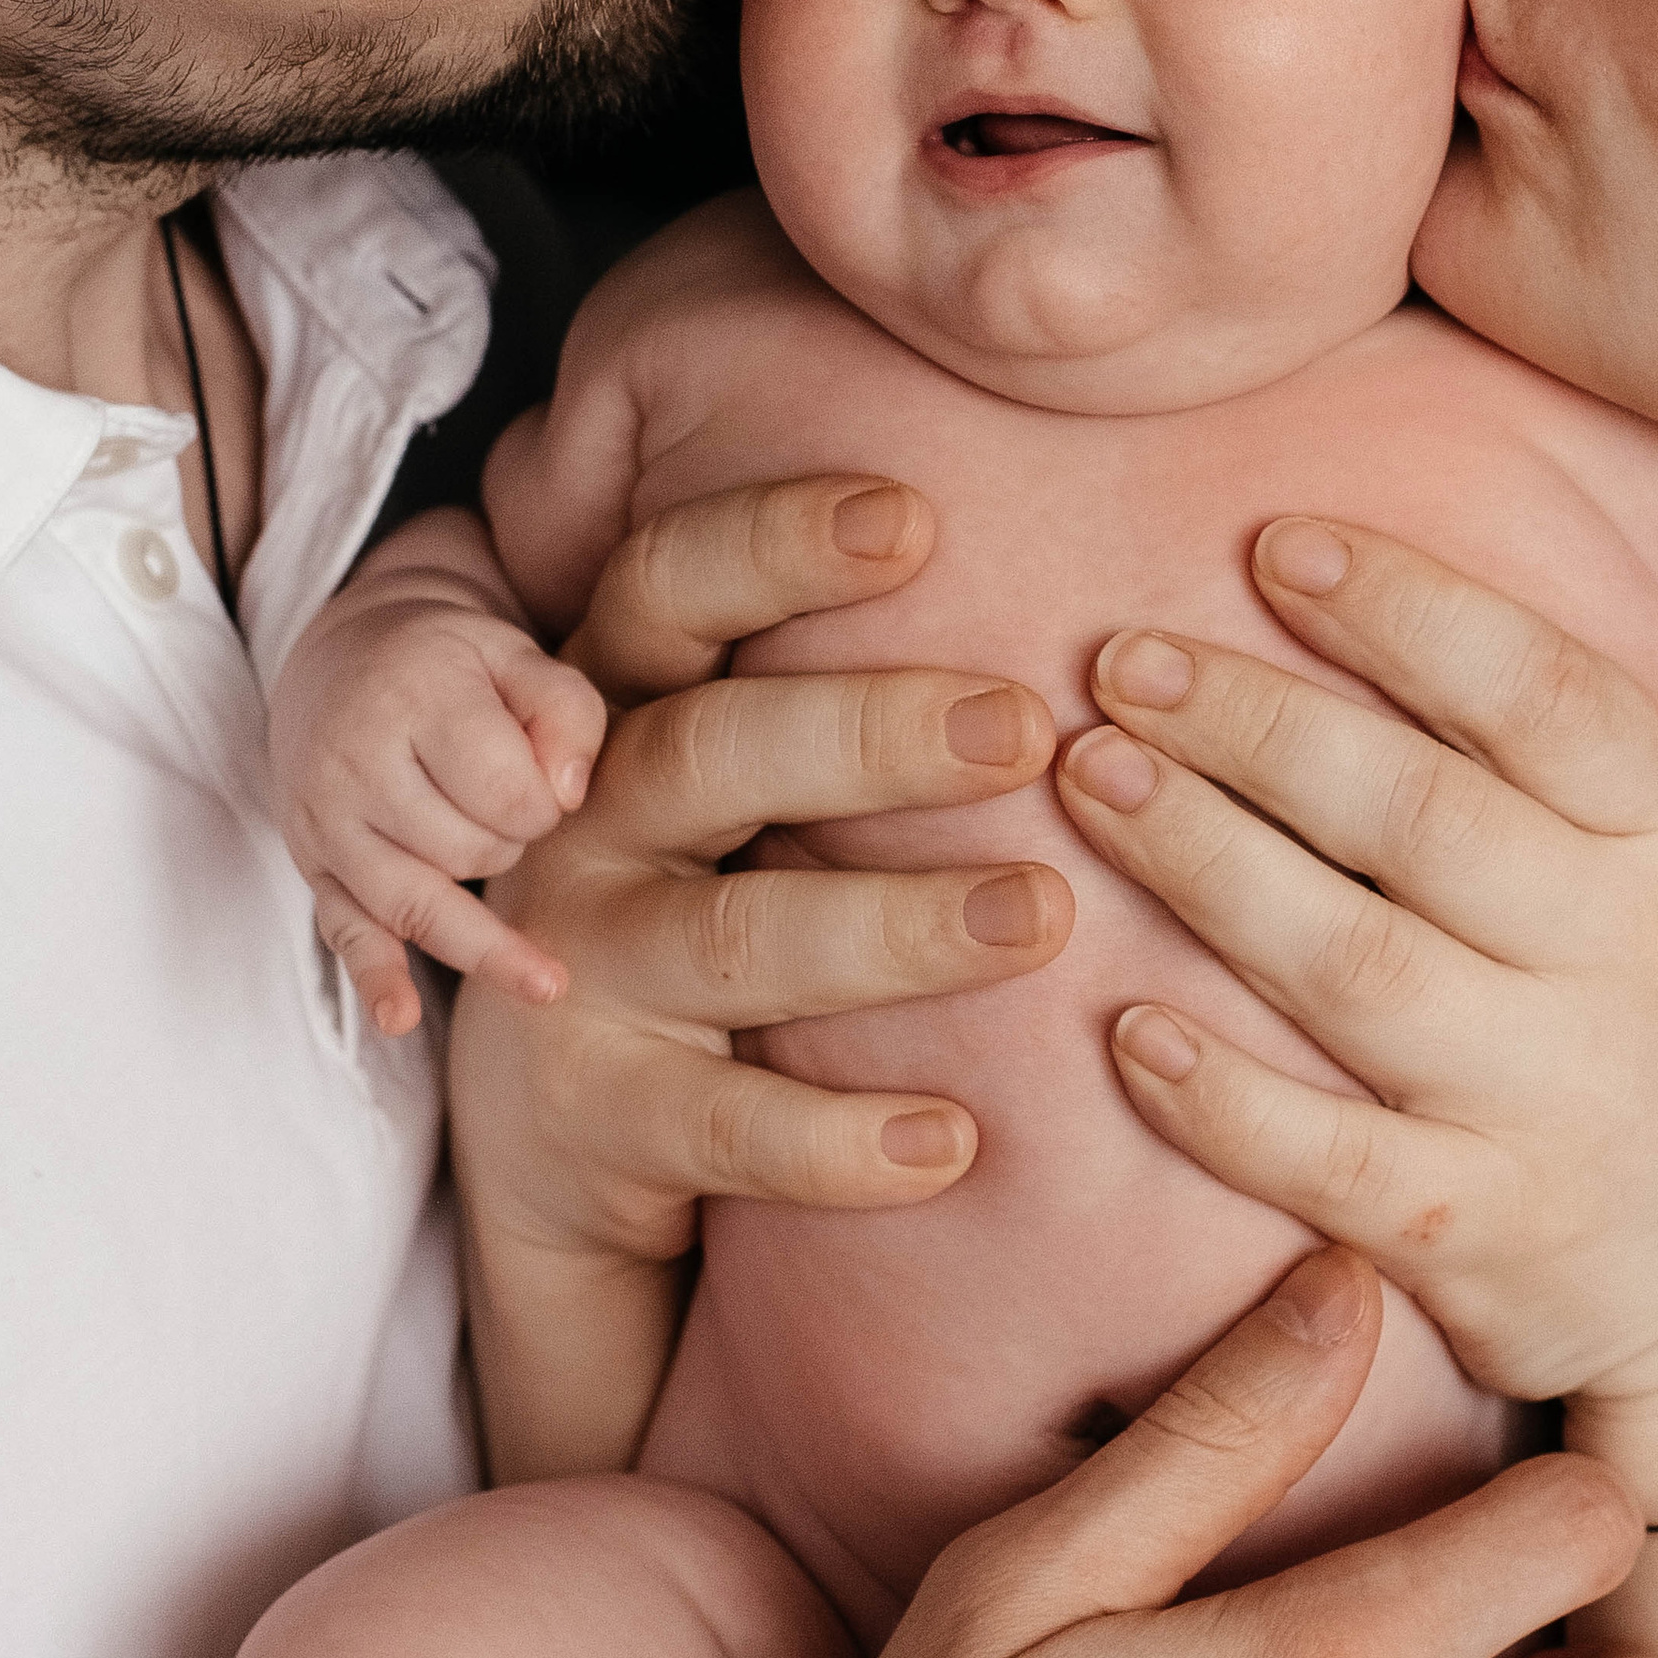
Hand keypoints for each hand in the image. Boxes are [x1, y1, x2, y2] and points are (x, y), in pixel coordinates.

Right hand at [271, 558, 602, 1036]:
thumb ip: (565, 710)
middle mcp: (356, 762)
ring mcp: (328, 823)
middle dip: (510, 847)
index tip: (545, 786)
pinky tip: (399, 1018)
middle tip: (510, 811)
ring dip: (482, 927)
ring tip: (548, 981)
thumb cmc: (451, 665)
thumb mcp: (516, 655)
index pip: (508, 793)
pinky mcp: (314, 868)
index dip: (546, 805)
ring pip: (420, 903)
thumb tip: (568, 798)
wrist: (344, 662)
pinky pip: (343, 932)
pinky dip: (376, 977)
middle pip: (467, 851)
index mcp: (414, 698)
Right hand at [448, 474, 1075, 1474]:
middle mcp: (585, 822)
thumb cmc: (726, 896)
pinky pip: (724, 1126)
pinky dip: (839, 1139)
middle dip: (870, 732)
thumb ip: (852, 691)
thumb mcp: (756, 786)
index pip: (667, 591)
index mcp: (626, 709)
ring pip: (737, 938)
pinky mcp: (594, 1115)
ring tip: (1041, 917)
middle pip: (712, 750)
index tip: (913, 517)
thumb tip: (1087, 587)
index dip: (771, 544)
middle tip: (1027, 727)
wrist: (570, 1129)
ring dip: (894, 928)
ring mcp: (577, 968)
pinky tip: (954, 1139)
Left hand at [1050, 521, 1657, 1507]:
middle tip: (1120, 663)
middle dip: (1256, 724)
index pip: (1543, 693)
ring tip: (1090, 780)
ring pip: (1358, 970)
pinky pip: (1334, 1161)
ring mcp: (1559, 1103)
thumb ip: (1550, 744)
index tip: (1274, 543)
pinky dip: (1224, 1100)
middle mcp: (1628, 958)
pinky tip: (1125, 1029)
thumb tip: (1353, 572)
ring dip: (1207, 866)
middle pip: (1421, 815)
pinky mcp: (1489, 1235)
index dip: (1409, 608)